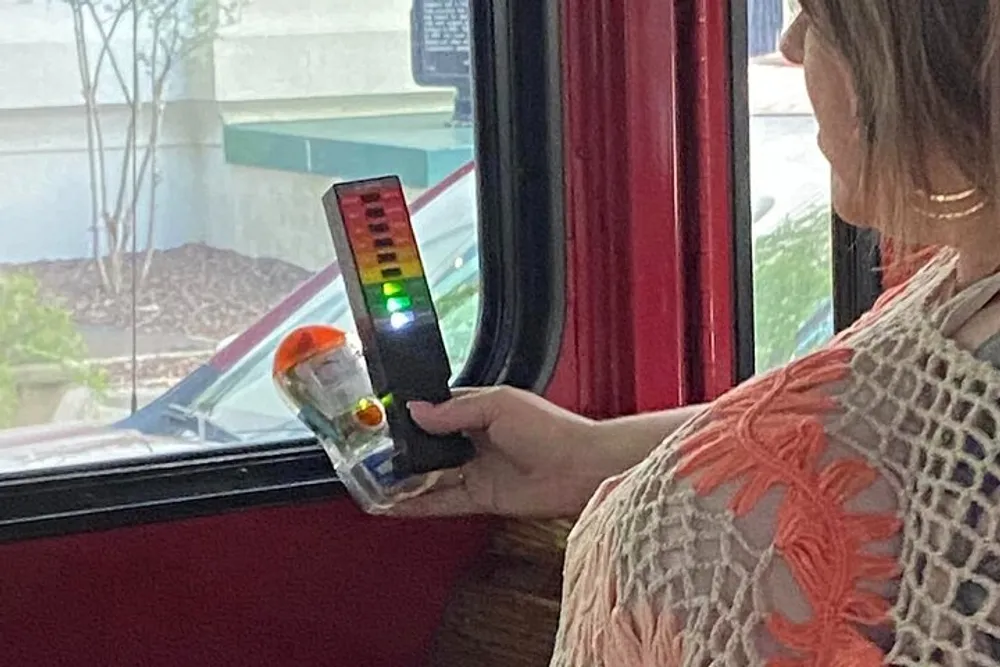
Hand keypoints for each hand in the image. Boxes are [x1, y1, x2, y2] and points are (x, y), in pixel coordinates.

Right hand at [387, 386, 616, 518]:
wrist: (580, 468)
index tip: (383, 419)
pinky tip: (394, 504)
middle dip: (403, 449)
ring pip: (432, 475)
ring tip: (372, 480)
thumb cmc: (549, 428)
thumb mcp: (497, 405)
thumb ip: (454, 410)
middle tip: (369, 454)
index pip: (437, 409)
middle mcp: (475, 440)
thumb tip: (417, 410)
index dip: (412, 415)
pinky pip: (443, 502)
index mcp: (480, 409)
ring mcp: (477, 470)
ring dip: (405, 478)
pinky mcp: (481, 498)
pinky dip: (418, 504)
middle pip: (430, 445)